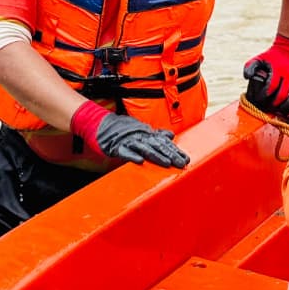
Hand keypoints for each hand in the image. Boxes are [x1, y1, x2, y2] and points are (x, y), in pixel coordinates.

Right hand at [71, 100, 189, 168]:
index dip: (175, 151)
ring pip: (145, 149)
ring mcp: (129, 141)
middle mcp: (140, 136)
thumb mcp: (142, 131)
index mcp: (147, 134)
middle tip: (182, 163)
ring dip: (156, 156)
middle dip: (171, 154)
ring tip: (167, 163)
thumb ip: (157, 134)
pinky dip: (132, 156)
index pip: (163, 143)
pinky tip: (139, 161)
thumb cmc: (124, 130)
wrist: (102, 125)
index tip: (186, 159)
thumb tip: (172, 136)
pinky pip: (125, 152)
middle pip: (158, 146)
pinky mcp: (117, 146)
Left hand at [243, 35, 288, 127]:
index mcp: (277, 69)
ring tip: (282, 110)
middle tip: (269, 107)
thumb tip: (247, 77)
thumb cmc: (271, 57)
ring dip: (288, 105)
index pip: (271, 85)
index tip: (260, 98)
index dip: (264, 94)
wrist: (288, 50)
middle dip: (275, 103)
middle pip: (283, 93)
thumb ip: (250, 67)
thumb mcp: (259, 59)